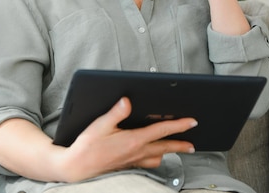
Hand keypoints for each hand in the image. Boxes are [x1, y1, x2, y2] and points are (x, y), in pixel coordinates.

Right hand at [59, 97, 196, 182]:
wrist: (75, 168)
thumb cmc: (86, 147)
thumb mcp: (100, 125)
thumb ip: (116, 112)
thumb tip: (128, 101)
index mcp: (133, 140)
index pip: (161, 131)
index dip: (179, 125)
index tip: (192, 122)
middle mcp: (136, 152)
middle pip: (165, 147)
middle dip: (181, 144)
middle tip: (193, 144)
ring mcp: (132, 161)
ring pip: (157, 157)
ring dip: (168, 152)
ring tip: (177, 148)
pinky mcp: (127, 166)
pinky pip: (147, 163)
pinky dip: (155, 159)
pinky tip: (154, 156)